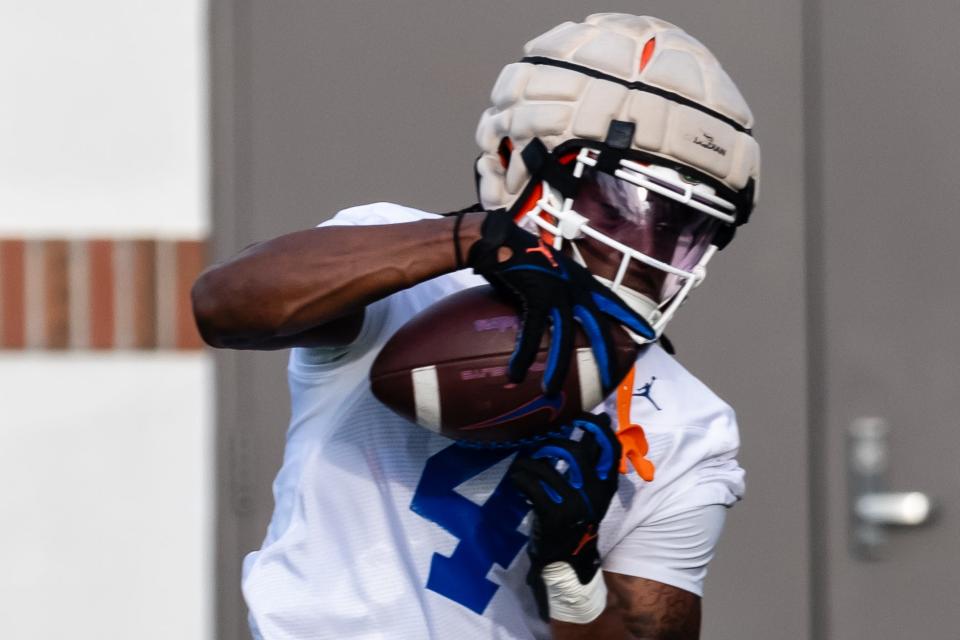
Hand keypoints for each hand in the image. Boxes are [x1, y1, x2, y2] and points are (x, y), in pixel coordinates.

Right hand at [463, 210, 654, 394]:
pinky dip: (524, 354)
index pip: (613, 302)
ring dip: (557, 367)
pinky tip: (515, 372)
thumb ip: (556, 291)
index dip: (630, 319)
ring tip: (550, 390)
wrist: (500, 240)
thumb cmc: (521, 256)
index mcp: (581, 281)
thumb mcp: (549, 272)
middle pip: (598, 327)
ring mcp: (558, 292)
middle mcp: (576, 287)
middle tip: (612, 379)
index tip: (649, 334)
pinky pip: (533, 333)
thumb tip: (551, 312)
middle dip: (606, 354)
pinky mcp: (537, 297)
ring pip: (565, 337)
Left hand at [509, 412, 621, 621]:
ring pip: (546, 465)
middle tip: (540, 444)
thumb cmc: (575, 519)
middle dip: (551, 442)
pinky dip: (519, 478)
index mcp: (606, 485)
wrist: (567, 561)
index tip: (583, 416)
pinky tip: (517, 480)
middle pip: (574, 450)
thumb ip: (592, 465)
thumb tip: (594, 424)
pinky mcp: (553, 514)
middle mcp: (594, 492)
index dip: (597, 427)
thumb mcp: (591, 494)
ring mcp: (574, 503)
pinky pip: (531, 484)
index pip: (610, 447)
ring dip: (528, 461)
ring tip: (523, 465)